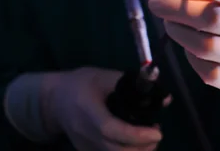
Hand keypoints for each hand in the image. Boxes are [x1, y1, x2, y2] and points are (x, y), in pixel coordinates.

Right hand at [42, 67, 162, 150]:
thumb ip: (132, 85)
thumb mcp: (103, 77)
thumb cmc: (80, 84)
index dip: (136, 135)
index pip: (112, 130)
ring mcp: (85, 148)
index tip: (156, 132)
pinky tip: (135, 143)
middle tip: (156, 133)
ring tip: (148, 138)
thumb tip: (165, 97)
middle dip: (142, 148)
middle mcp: (86, 134)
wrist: (55, 101)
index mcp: (88, 111)